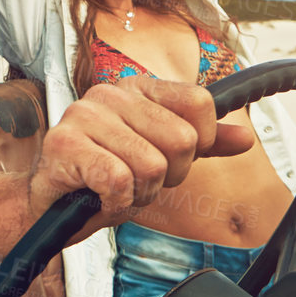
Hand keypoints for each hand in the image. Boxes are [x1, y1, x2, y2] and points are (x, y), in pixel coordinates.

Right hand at [26, 78, 253, 235]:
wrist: (50, 207)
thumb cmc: (103, 179)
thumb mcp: (162, 159)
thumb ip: (203, 145)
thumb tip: (245, 137)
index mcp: (136, 89)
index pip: (199, 103)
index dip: (197, 144)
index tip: (169, 158)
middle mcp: (109, 94)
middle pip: (182, 140)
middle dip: (167, 176)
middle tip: (135, 179)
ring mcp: (83, 116)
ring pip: (152, 166)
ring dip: (139, 192)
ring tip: (114, 188)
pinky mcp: (64, 145)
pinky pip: (119, 181)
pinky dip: (116, 202)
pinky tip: (99, 197)